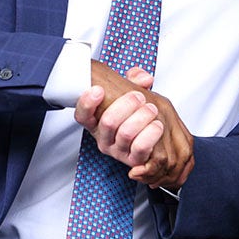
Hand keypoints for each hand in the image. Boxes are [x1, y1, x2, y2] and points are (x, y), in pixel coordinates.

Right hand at [74, 62, 193, 188]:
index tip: (99, 89)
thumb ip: (135, 81)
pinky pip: (141, 150)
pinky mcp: (134, 160)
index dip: (87, 103)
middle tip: (139, 97)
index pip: (82, 115)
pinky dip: (151, 136)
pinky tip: (157, 126)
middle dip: (127, 104)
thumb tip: (143, 78)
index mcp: (97, 121)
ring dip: (142, 117)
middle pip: (108, 122)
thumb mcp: (131, 94)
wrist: (155, 141)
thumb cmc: (137, 115)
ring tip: (152, 109)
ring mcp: (118, 150)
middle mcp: (104, 138)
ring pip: (126, 134)